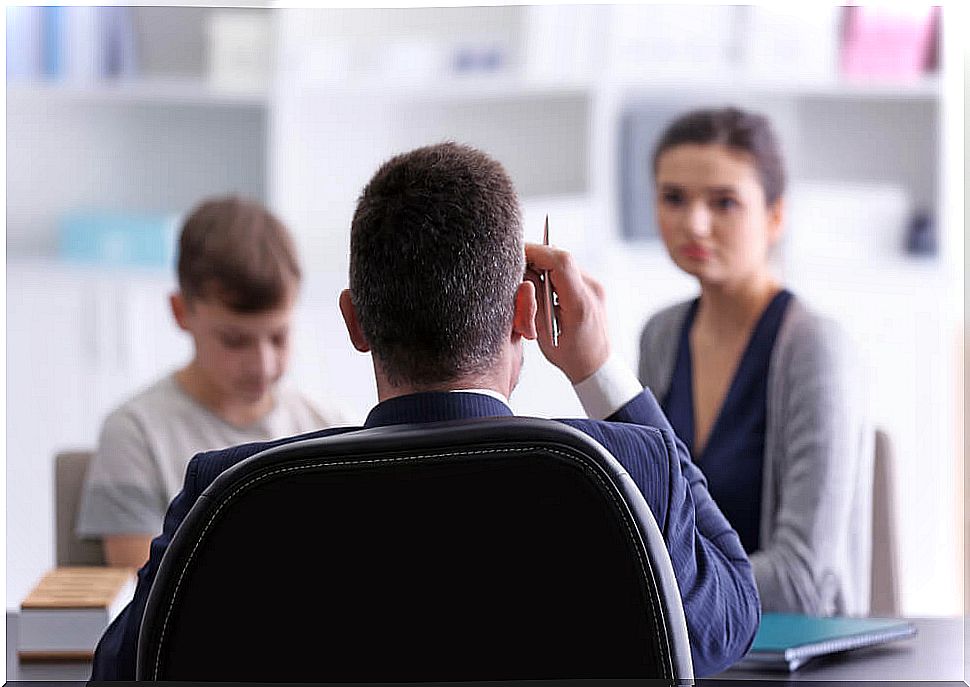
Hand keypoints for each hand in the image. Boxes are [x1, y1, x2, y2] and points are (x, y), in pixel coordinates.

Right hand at [524, 243, 609, 383]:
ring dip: (544, 265)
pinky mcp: (593, 286)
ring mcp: (595, 286)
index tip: (517, 254)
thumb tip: (523, 274)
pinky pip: (570, 269)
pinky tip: (545, 288)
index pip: (559, 262)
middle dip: (537, 257)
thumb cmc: (570, 355)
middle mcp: (592, 290)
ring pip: (564, 261)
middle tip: (519, 269)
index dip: (536, 252)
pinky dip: (553, 273)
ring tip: (533, 284)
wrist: (597, 364)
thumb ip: (532, 301)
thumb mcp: (542, 332)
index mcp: (579, 303)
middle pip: (561, 257)